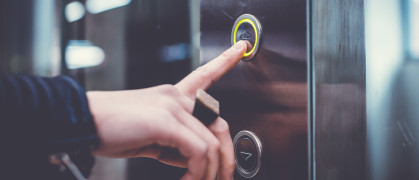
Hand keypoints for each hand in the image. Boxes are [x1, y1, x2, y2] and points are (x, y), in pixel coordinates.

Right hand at [87, 41, 247, 179]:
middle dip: (225, 158)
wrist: (81, 122)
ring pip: (211, 143)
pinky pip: (197, 151)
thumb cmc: (111, 129)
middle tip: (221, 179)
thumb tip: (192, 160)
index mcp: (173, 95)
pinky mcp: (165, 121)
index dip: (225, 60)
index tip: (239, 48)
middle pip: (220, 125)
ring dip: (209, 172)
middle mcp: (176, 97)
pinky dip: (197, 172)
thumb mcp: (150, 136)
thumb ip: (174, 142)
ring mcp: (172, 107)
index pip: (205, 74)